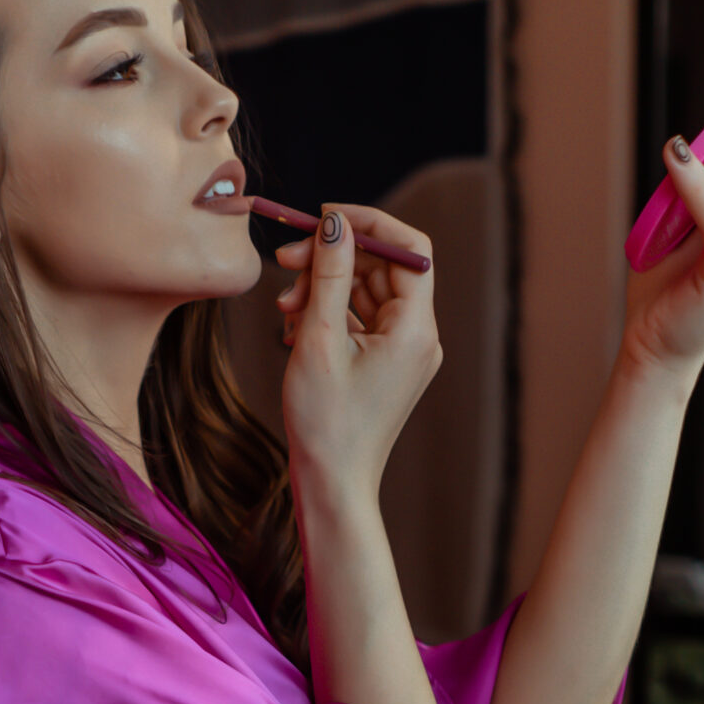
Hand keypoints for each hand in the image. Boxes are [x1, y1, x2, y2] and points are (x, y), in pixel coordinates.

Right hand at [272, 204, 441, 500]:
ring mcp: (403, 351)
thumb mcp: (319, 339)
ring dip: (322, 288)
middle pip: (382, 267)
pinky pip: (360, 320)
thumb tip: (335, 222)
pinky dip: (328, 315)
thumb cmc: (325, 422)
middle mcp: (419, 336)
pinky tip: (294, 331)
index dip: (367, 224)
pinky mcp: (385, 364)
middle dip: (332, 259)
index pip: (408, 248)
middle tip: (284, 261)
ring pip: (365, 292)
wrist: (332, 484)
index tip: (323, 219)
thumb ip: (329, 274)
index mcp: (416, 329)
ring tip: (283, 309)